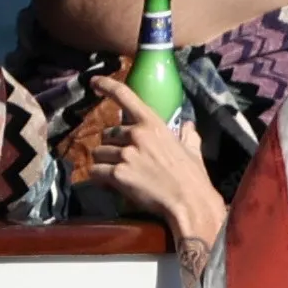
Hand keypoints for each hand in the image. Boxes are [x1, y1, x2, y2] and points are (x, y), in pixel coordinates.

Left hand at [89, 75, 225, 252]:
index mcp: (152, 124)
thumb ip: (188, 136)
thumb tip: (189, 127)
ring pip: (99, 153)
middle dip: (112, 146)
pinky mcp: (118, 175)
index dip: (106, 85)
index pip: (124, 95)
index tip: (93, 83)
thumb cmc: (194, 180)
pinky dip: (99, 179)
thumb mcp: (193, 151)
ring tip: (114, 175)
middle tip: (121, 160)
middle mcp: (136, 134)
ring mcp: (126, 154)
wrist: (190, 204)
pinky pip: (96, 172)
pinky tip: (107, 184)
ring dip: (104, 163)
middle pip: (108, 134)